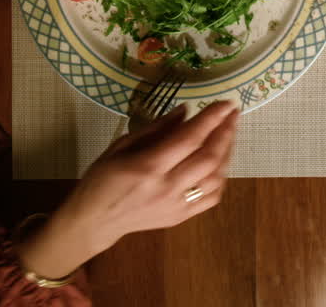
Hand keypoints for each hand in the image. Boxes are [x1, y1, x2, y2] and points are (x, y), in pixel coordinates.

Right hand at [16, 101, 238, 277]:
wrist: (94, 222)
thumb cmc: (102, 179)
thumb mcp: (121, 146)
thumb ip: (156, 129)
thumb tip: (186, 110)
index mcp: (148, 167)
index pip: (189, 139)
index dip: (211, 119)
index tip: (226, 102)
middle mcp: (167, 188)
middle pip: (209, 158)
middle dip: (226, 132)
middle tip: (232, 113)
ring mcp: (177, 206)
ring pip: (216, 178)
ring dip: (227, 153)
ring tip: (229, 133)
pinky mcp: (181, 217)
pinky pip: (212, 197)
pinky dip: (222, 177)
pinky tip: (221, 161)